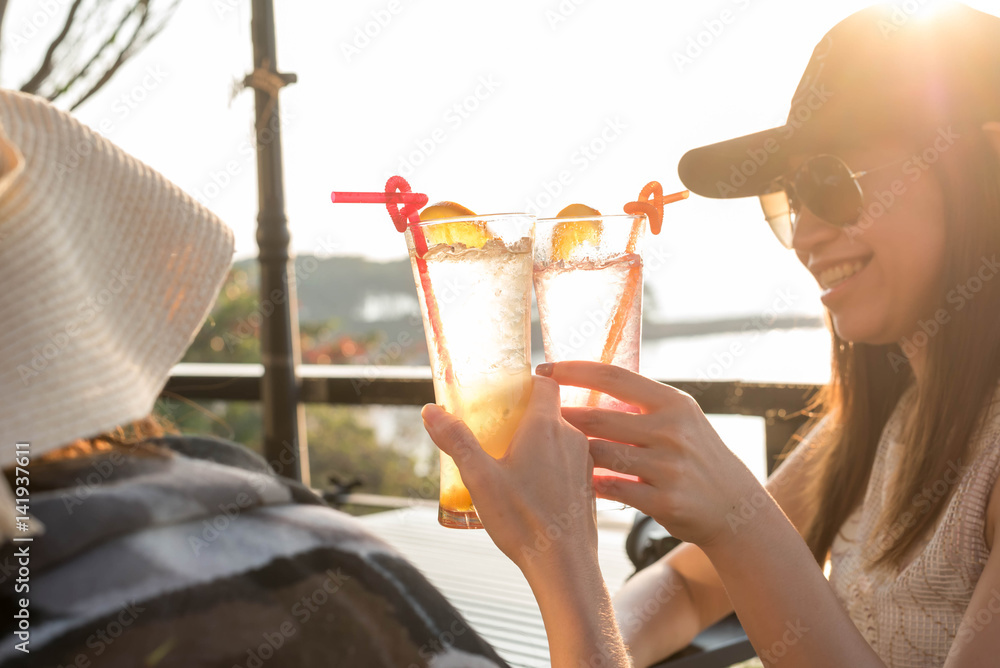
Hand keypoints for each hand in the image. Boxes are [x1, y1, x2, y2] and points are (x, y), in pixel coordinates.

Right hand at [421, 376, 598, 576]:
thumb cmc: (524, 521)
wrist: (564, 566)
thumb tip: (431, 411)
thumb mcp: (479, 478)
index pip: (545, 383)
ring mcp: (584, 462)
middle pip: (550, 411)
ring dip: (538, 443)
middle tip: (497, 430)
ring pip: (560, 438)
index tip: (506, 392)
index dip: (526, 382)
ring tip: (511, 462)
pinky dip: (551, 464)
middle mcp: (572, 437)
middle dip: (524, 416)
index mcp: (546, 427)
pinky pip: (569, 462)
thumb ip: (456, 441)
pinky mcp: (588, 485)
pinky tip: (531, 488)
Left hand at [538, 361, 761, 548]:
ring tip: (551, 452)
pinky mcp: (663, 501)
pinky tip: (577, 483)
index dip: (573, 370)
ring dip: (572, 454)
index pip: (613, 376)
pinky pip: (611, 489)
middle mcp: (671, 430)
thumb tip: (587, 381)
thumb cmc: (695, 455)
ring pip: (600, 455)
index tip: (544, 370)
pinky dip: (591, 484)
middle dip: (562, 418)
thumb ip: (640, 403)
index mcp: (672, 402)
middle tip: (537, 418)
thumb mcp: (679, 418)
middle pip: (599, 419)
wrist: (734, 505)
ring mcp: (667, 467)